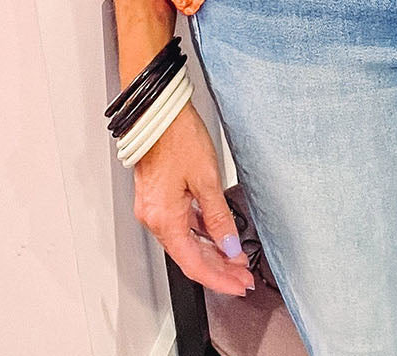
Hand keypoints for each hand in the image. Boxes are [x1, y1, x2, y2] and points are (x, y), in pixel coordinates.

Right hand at [131, 101, 255, 295]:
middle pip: (189, 256)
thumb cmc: (177, 135)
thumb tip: (229, 245)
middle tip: (243, 277)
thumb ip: (218, 216)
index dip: (219, 278)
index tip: (239, 285)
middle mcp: (154, 218)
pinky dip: (200, 234)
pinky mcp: (157, 196)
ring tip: (236, 259)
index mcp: (164, 218)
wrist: (157, 110)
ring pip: (185, 241)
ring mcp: (154, 207)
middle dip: (218, 269)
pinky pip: (180, 224)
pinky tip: (217, 235)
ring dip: (211, 252)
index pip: (194, 264)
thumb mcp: (206, 177)